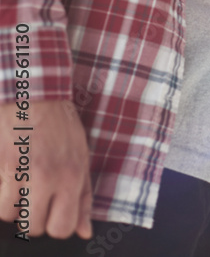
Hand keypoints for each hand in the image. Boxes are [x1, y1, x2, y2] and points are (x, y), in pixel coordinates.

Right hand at [0, 100, 91, 238]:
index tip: (54, 212)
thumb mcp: (82, 157)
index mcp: (72, 176)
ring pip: (8, 215)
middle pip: (33, 227)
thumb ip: (84, 196)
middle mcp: (46, 177)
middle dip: (32, 218)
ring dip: (12, 205)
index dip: (56, 225)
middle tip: (35, 198)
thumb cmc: (60, 125)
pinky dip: (0, 190)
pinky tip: (8, 175)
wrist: (32, 95)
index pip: (62, 228)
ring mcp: (18, 171)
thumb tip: (85, 231)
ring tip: (20, 184)